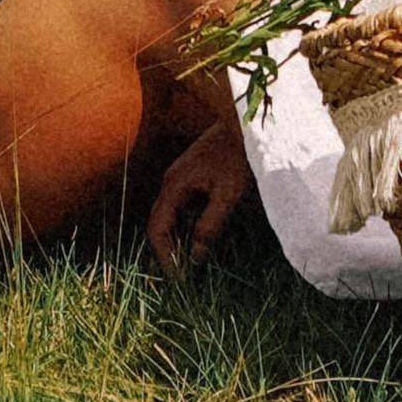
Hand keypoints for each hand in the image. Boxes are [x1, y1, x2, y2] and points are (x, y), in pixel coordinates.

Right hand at [147, 122, 254, 272]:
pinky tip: (201, 237)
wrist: (244, 124)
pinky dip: (188, 224)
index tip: (178, 276)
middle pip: (160, 222)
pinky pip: (182, 206)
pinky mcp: (191, 176)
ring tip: (193, 260)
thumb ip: (210, 225)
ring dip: (180, 238)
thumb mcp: (228, 194)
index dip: (164, 255)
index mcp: (174, 185)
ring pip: (172, 215)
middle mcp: (171, 181)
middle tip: (184, 274)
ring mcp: (180, 178)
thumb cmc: (238, 156)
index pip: (157, 228)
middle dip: (170, 249)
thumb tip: (194, 256)